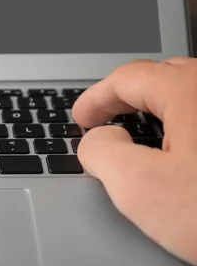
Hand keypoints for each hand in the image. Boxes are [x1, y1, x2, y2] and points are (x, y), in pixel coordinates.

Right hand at [73, 57, 196, 265]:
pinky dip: (187, 124)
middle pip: (162, 76)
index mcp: (192, 93)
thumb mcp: (140, 189)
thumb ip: (101, 152)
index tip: (81, 119)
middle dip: (126, 97)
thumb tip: (97, 139)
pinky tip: (183, 152)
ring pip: (192, 95)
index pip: (128, 78)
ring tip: (139, 134)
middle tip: (104, 120)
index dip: (95, 97)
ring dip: (158, 109)